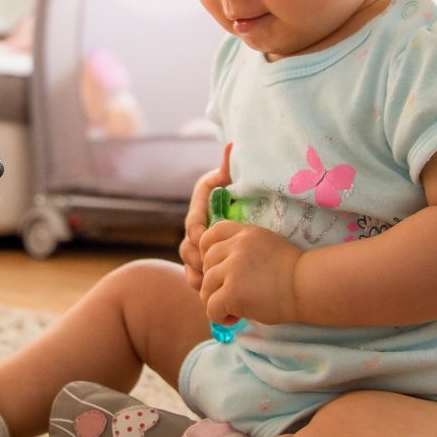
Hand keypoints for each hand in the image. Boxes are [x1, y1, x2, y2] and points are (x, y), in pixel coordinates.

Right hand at [180, 143, 231, 291]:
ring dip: (198, 273)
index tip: (206, 238)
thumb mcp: (232, 180)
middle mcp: (197, 225)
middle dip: (198, 258)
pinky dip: (200, 283)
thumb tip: (232, 146)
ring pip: (190, 263)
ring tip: (210, 283)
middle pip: (189, 247)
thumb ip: (229, 167)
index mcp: (201, 206)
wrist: (247, 212)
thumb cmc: (237, 191)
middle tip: (211, 267)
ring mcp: (199, 244)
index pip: (194, 222)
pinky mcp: (204, 260)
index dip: (198, 232)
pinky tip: (209, 291)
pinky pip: (195, 275)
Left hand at [197, 220, 301, 327]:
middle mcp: (237, 247)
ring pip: (205, 287)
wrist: (309, 287)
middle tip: (232, 295)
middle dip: (214, 282)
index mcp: (245, 233)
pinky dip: (220, 317)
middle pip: (205, 263)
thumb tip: (214, 268)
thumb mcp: (265, 247)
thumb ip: (242, 250)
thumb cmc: (292, 274)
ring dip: (216, 301)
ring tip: (235, 309)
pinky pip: (211, 307)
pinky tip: (236, 318)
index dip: (207, 253)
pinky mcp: (234, 292)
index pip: (209, 235)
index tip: (220, 269)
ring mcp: (234, 268)